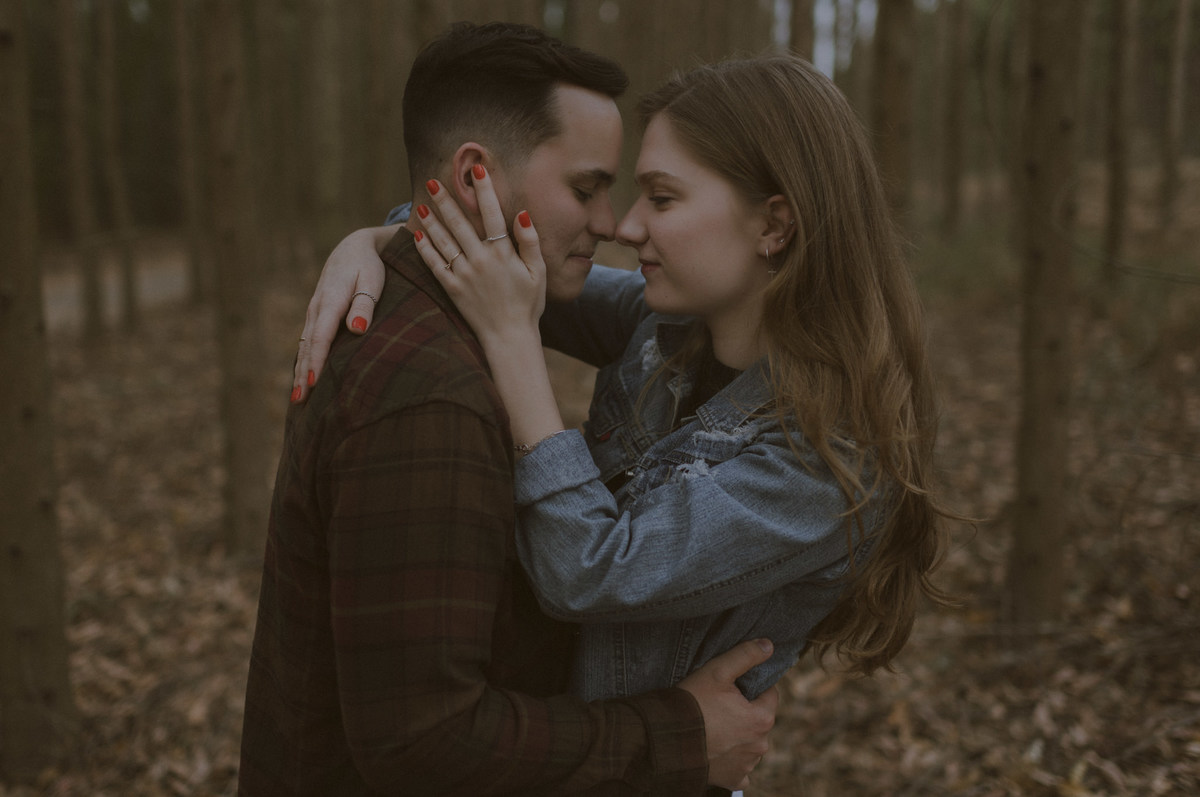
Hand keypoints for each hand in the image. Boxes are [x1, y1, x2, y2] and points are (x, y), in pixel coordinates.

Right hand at [291, 225, 390, 402]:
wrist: (352, 248)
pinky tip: (302, 378)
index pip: (321, 336)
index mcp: (330, 301)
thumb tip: (356, 328)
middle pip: (307, 345)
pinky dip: (302, 360)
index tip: (312, 383)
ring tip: (297, 398)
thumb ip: (365, 305)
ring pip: (303, 345)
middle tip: (300, 401)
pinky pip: (306, 341)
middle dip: (302, 373)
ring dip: (299, 370)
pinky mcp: (314, 315)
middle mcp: (317, 308)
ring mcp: (313, 312)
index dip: (316, 360)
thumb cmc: (368, 266)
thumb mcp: (372, 281)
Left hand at [412, 167, 545, 342]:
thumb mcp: (538, 273)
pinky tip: (418, 236)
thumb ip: (530, 242)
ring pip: (443, 241)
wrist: (510, 338)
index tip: (478, 169)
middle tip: (434, 181)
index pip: (492, 213)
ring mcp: (464, 275)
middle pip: (460, 223)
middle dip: (446, 200)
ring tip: (421, 203)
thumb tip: (522, 213)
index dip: (484, 189)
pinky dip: (425, 250)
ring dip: (431, 221)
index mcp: (503, 253)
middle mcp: (480, 260)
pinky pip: (435, 266)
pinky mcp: (452, 289)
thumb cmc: (528, 305)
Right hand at [678, 639, 777, 790]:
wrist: (665, 741)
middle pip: (759, 720)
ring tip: (713, 727)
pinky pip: (740, 768)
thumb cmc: (692, 704)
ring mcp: (747, 765)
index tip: (731, 688)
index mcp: (762, 718)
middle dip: (745, 712)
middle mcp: (760, 745)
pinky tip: (715, 749)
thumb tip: (769, 645)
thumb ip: (745, 655)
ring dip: (738, 736)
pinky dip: (731, 759)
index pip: (770, 695)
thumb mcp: (717, 672)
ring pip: (750, 744)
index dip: (752, 688)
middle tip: (718, 706)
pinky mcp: (733, 779)